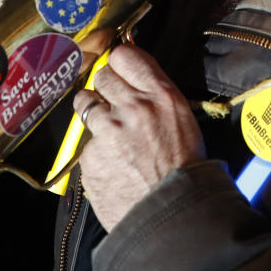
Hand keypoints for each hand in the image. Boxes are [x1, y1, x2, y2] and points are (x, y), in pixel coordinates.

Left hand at [73, 45, 204, 231]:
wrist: (173, 214)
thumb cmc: (184, 168)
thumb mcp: (183, 119)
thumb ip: (157, 94)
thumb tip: (137, 76)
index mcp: (159, 95)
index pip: (124, 55)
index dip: (119, 62)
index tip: (119, 69)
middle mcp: (132, 108)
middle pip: (102, 76)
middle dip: (105, 88)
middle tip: (114, 103)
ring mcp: (108, 133)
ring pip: (85, 104)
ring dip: (93, 113)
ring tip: (109, 132)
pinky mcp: (91, 158)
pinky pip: (86, 144)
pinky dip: (96, 152)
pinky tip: (113, 165)